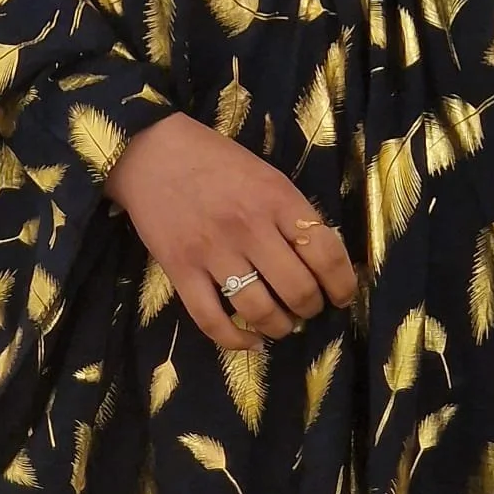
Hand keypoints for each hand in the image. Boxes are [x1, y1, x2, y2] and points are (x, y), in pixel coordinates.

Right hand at [105, 113, 359, 351]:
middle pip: (298, 289)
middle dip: (311, 308)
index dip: (343, 285)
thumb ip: (292, 213)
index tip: (341, 297)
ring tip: (282, 324)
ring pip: (260, 310)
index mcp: (278, 198)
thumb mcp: (266, 175)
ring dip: (280, 327)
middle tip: (308, 309)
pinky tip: (250, 342)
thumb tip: (320, 261)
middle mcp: (250, 227)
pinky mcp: (180, 270)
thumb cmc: (215, 160)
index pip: (326, 253)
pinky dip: (236, 341)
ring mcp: (213, 251)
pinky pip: (212, 320)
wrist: (151, 151)